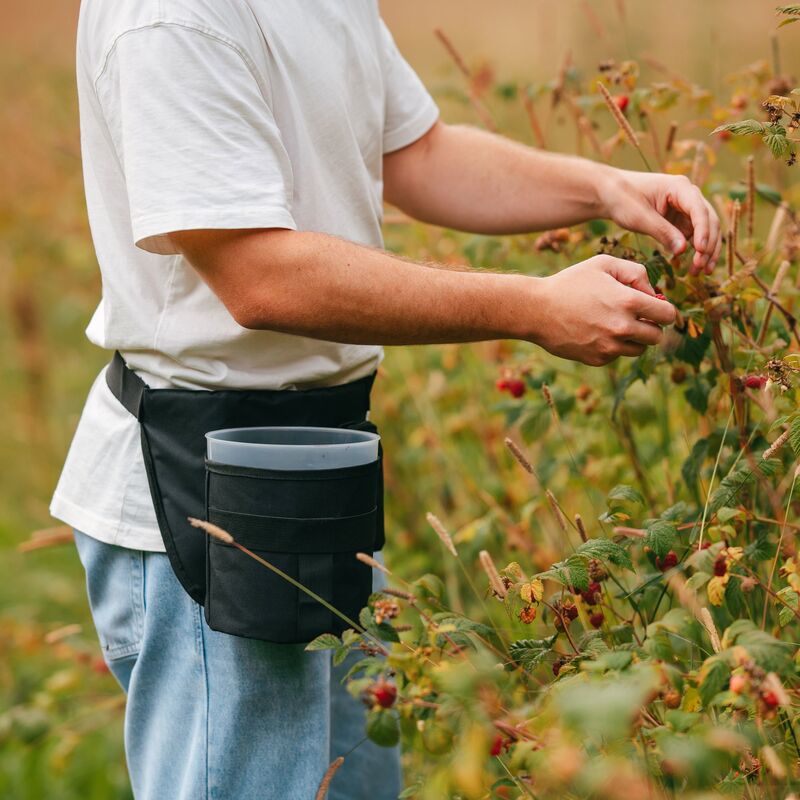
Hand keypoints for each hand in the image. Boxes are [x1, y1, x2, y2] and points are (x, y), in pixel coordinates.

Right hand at [531, 255, 676, 366]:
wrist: (537, 310)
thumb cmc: (570, 283)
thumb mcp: (603, 264)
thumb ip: (636, 272)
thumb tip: (654, 293)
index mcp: (629, 302)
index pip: (668, 315)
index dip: (664, 310)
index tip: (654, 308)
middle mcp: (622, 328)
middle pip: (657, 336)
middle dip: (651, 326)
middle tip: (636, 317)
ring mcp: (610, 347)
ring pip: (639, 349)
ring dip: (634, 339)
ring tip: (615, 324)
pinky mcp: (597, 359)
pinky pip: (617, 355)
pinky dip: (613, 346)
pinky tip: (596, 332)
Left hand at [600, 169, 721, 275]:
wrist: (611, 195)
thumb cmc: (623, 199)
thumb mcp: (640, 217)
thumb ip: (662, 232)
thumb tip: (683, 250)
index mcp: (679, 187)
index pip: (699, 209)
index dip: (703, 230)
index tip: (700, 250)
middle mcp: (688, 196)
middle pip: (709, 220)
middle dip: (708, 244)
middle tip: (700, 267)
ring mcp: (686, 209)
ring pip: (706, 230)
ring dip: (707, 250)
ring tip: (702, 271)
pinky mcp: (681, 221)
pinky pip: (695, 236)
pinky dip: (697, 251)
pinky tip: (696, 267)